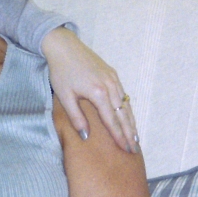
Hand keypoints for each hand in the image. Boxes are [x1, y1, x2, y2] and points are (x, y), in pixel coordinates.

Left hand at [41, 27, 138, 152]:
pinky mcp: (113, 74)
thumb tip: (86, 137)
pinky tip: (128, 118)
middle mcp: (110, 86)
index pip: (112, 120)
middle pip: (123, 115)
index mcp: (98, 93)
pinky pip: (123, 95)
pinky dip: (127, 109)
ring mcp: (114, 79)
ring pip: (126, 105)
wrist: (65, 47)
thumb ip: (77, 117)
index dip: (119, 136)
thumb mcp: (65, 97)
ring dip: (131, 122)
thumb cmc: (62, 72)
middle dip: (130, 133)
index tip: (126, 149)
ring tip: (136, 138)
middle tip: (135, 149)